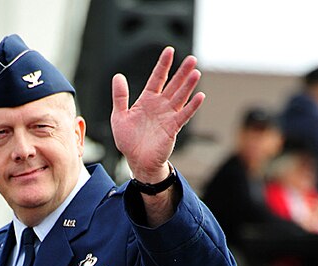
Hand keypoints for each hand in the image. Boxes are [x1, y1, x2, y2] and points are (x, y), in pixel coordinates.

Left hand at [110, 46, 204, 182]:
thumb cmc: (128, 141)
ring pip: (180, 97)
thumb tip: (118, 76)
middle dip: (182, 72)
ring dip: (188, 85)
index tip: (169, 51)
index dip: (163, 65)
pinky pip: (184, 115)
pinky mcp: (173, 128)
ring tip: (196, 72)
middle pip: (173, 85)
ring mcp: (168, 116)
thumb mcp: (119, 117)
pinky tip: (199, 96)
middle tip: (192, 59)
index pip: (157, 78)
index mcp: (147, 100)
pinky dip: (192, 106)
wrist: (137, 162)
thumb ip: (120, 97)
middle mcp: (159, 105)